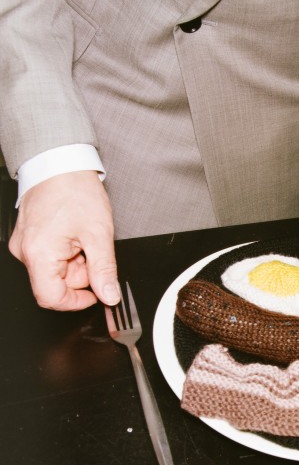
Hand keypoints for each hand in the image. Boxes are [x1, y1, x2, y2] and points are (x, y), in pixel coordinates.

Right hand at [9, 171, 119, 310]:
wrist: (59, 163)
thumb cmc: (75, 191)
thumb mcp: (98, 234)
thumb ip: (104, 270)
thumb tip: (109, 295)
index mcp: (39, 254)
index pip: (51, 298)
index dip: (77, 301)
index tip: (96, 293)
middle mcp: (25, 251)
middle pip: (55, 283)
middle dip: (80, 274)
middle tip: (92, 251)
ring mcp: (24, 244)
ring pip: (54, 270)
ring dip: (75, 262)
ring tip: (83, 237)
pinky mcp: (28, 237)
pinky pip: (49, 257)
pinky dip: (66, 252)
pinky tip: (74, 234)